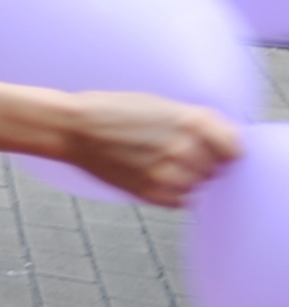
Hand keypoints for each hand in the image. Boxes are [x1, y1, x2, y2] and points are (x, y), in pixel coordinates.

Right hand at [59, 91, 244, 206]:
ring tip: (158, 163)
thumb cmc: (113, 111)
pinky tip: (151, 175)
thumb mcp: (160, 105)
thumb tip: (223, 146)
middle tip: (174, 153)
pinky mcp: (151, 192)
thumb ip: (195, 124)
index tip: (215, 149)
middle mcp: (185, 148)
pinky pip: (180, 201)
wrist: (72, 127)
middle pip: (216, 170)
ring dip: (185, 179)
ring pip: (198, 186)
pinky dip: (172, 192)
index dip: (224, 149)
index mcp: (192, 122)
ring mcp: (168, 173)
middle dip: (202, 163)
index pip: (234, 149)